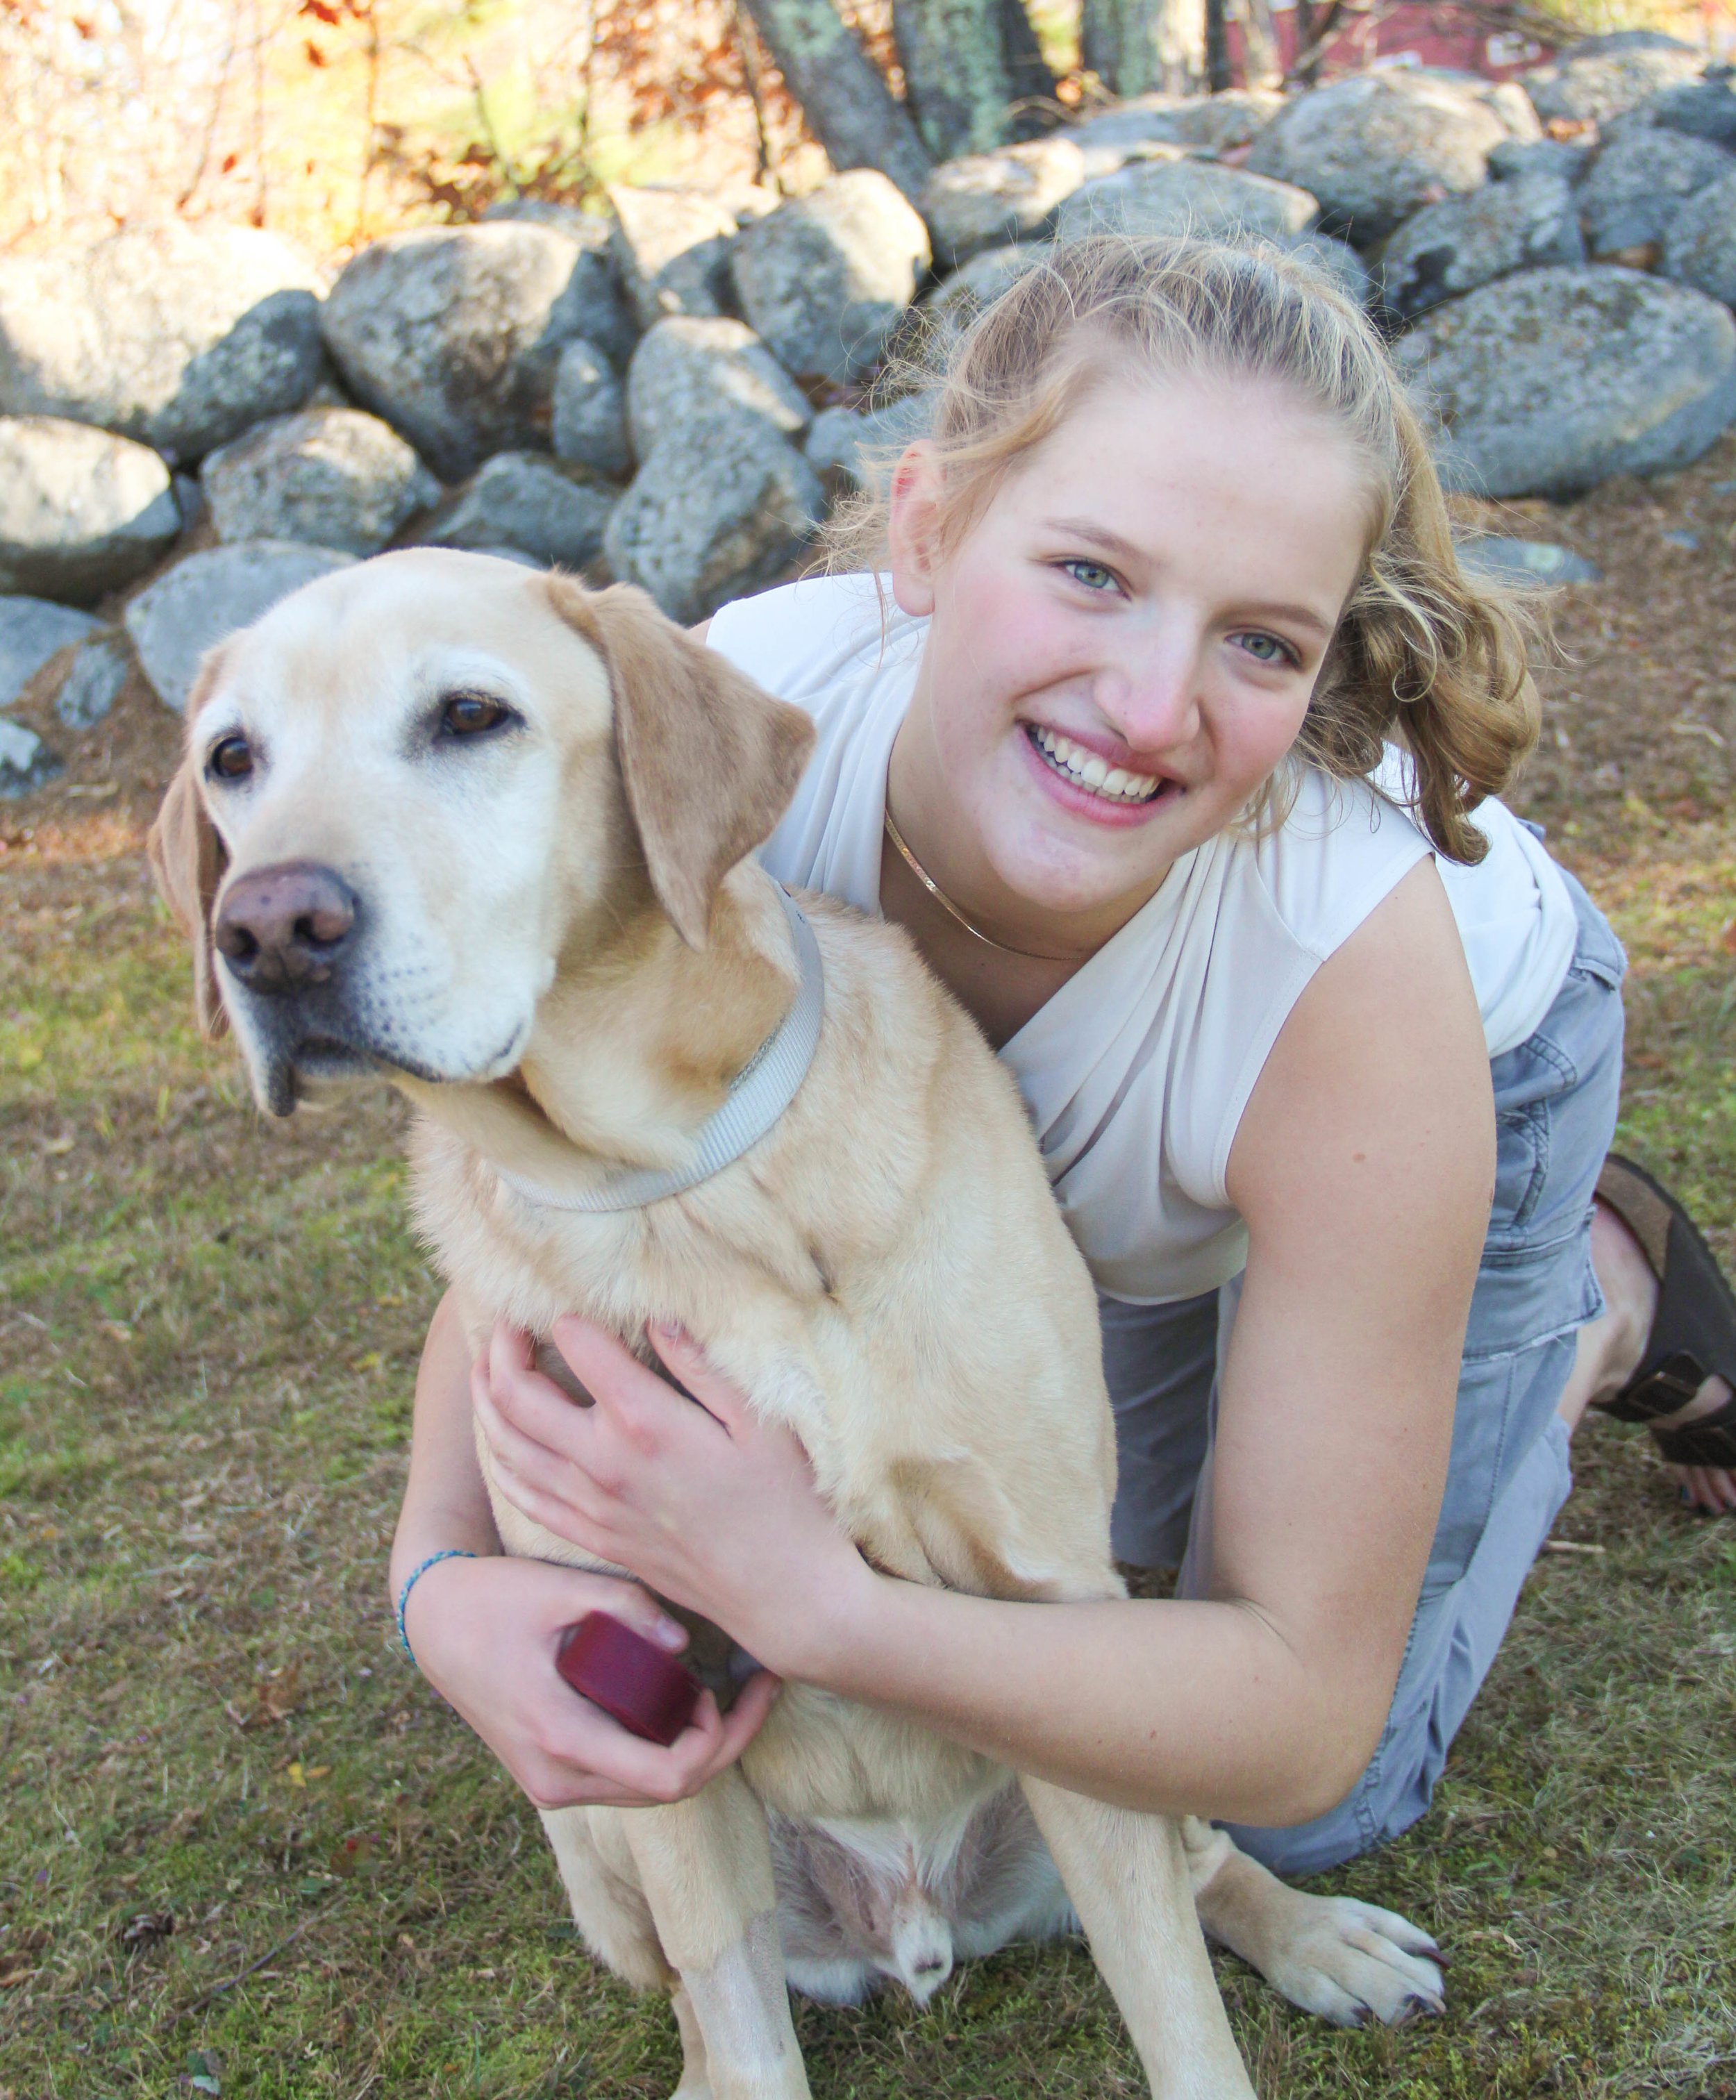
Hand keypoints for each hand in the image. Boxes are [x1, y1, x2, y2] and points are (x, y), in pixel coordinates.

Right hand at [401, 1550, 779, 1809]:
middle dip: (721, 1746)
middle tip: (752, 1689)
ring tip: (724, 1691)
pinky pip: (622, 1779)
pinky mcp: (552, 1773)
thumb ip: (626, 1606)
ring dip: (694, 1751)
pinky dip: (661, 1750)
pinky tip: (682, 1705)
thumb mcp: (560, 1588)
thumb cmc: (495, 1599)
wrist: (434, 1623)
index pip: (666, 1777)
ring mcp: (551, 1782)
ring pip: (647, 1791)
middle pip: (666, 1791)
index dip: (718, 1741)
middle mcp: (557, 1776)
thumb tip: (684, 1644)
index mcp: (560, 1735)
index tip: (727, 1689)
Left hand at [473, 1317, 875, 1677]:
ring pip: (507, 1445)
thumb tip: (656, 1316)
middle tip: (507, 1324)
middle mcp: (604, 1462)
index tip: (563, 1298)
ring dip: (486, 1400)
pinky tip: (501, 1441)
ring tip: (486, 1368)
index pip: (578, 1346)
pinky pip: (523, 1496)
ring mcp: (592, 1505)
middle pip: (517, 1395)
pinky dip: (501, 1461)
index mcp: (645, 1422)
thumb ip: (701, 1365)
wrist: (780, 1592)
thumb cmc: (785, 1500)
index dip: (565, 1314)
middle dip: (501, 1349)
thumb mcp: (760, 1419)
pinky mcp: (594, 1537)